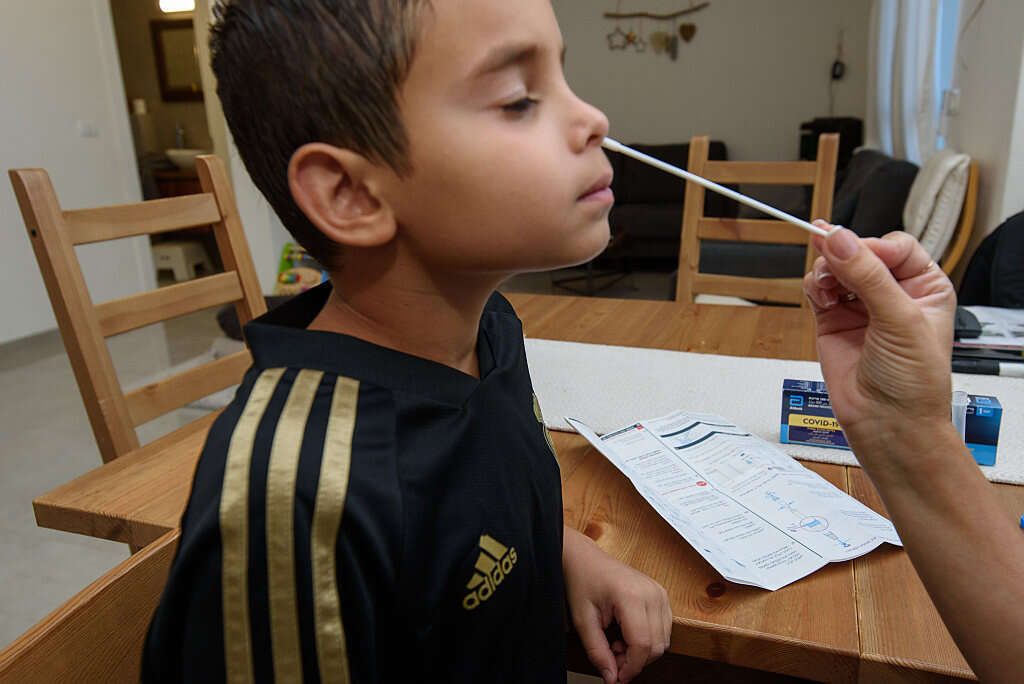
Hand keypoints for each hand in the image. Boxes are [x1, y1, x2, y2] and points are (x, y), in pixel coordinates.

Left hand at [562, 527, 670, 683]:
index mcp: (631, 596)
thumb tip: (612, 677)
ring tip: (616, 643)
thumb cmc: (582, 581)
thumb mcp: (583, 620)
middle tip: (612, 658)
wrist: (586, 559)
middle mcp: (651, 593)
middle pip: (657, 646)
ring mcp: (659, 592)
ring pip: (663, 641)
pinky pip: (664, 629)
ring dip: (642, 652)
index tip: (616, 677)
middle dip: (635, 661)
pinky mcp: (661, 595)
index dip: (631, 667)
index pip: (643, 645)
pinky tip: (627, 634)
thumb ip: (597, 651)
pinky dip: (648, 640)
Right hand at [802, 222, 956, 468]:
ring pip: (836, 268)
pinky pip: (818, 289)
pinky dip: (814, 285)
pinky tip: (820, 294)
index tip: (855, 251)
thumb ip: (868, 276)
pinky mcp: (833, 320)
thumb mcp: (900, 321)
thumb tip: (840, 239)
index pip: (895, 248)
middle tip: (830, 258)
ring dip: (826, 269)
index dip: (873, 247)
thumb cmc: (913, 383)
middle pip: (861, 253)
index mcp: (924, 287)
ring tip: (826, 284)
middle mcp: (893, 293)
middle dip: (844, 254)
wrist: (887, 424)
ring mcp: (860, 306)